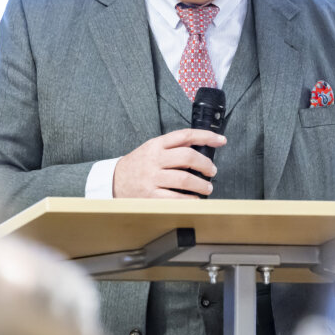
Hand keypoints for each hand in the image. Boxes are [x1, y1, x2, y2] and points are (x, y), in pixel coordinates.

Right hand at [111, 128, 226, 197]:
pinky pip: (176, 199)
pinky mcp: (150, 196)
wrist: (113, 182)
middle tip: (212, 171)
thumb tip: (202, 147)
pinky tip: (195, 199)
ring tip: (207, 187)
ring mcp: (152, 179)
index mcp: (156, 145)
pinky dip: (190, 199)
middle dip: (206, 164)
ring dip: (202, 185)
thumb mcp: (151, 148)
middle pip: (188, 157)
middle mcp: (154, 160)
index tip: (221, 140)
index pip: (185, 135)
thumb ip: (173, 147)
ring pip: (185, 179)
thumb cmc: (138, 165)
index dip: (206, 136)